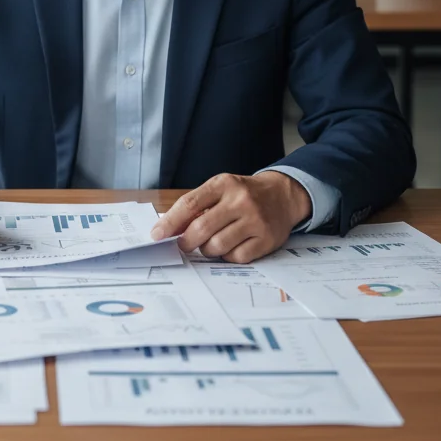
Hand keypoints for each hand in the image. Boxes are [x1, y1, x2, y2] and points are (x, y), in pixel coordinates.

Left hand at [150, 171, 311, 262]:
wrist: (283, 195)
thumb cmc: (243, 194)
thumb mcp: (221, 189)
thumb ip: (197, 205)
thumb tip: (169, 227)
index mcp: (223, 184)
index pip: (190, 204)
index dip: (170, 222)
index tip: (157, 235)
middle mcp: (240, 201)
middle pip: (202, 228)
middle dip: (186, 241)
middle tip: (182, 246)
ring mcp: (255, 221)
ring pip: (217, 245)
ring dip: (207, 250)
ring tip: (210, 244)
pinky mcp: (267, 240)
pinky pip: (237, 257)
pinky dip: (227, 256)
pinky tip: (229, 247)